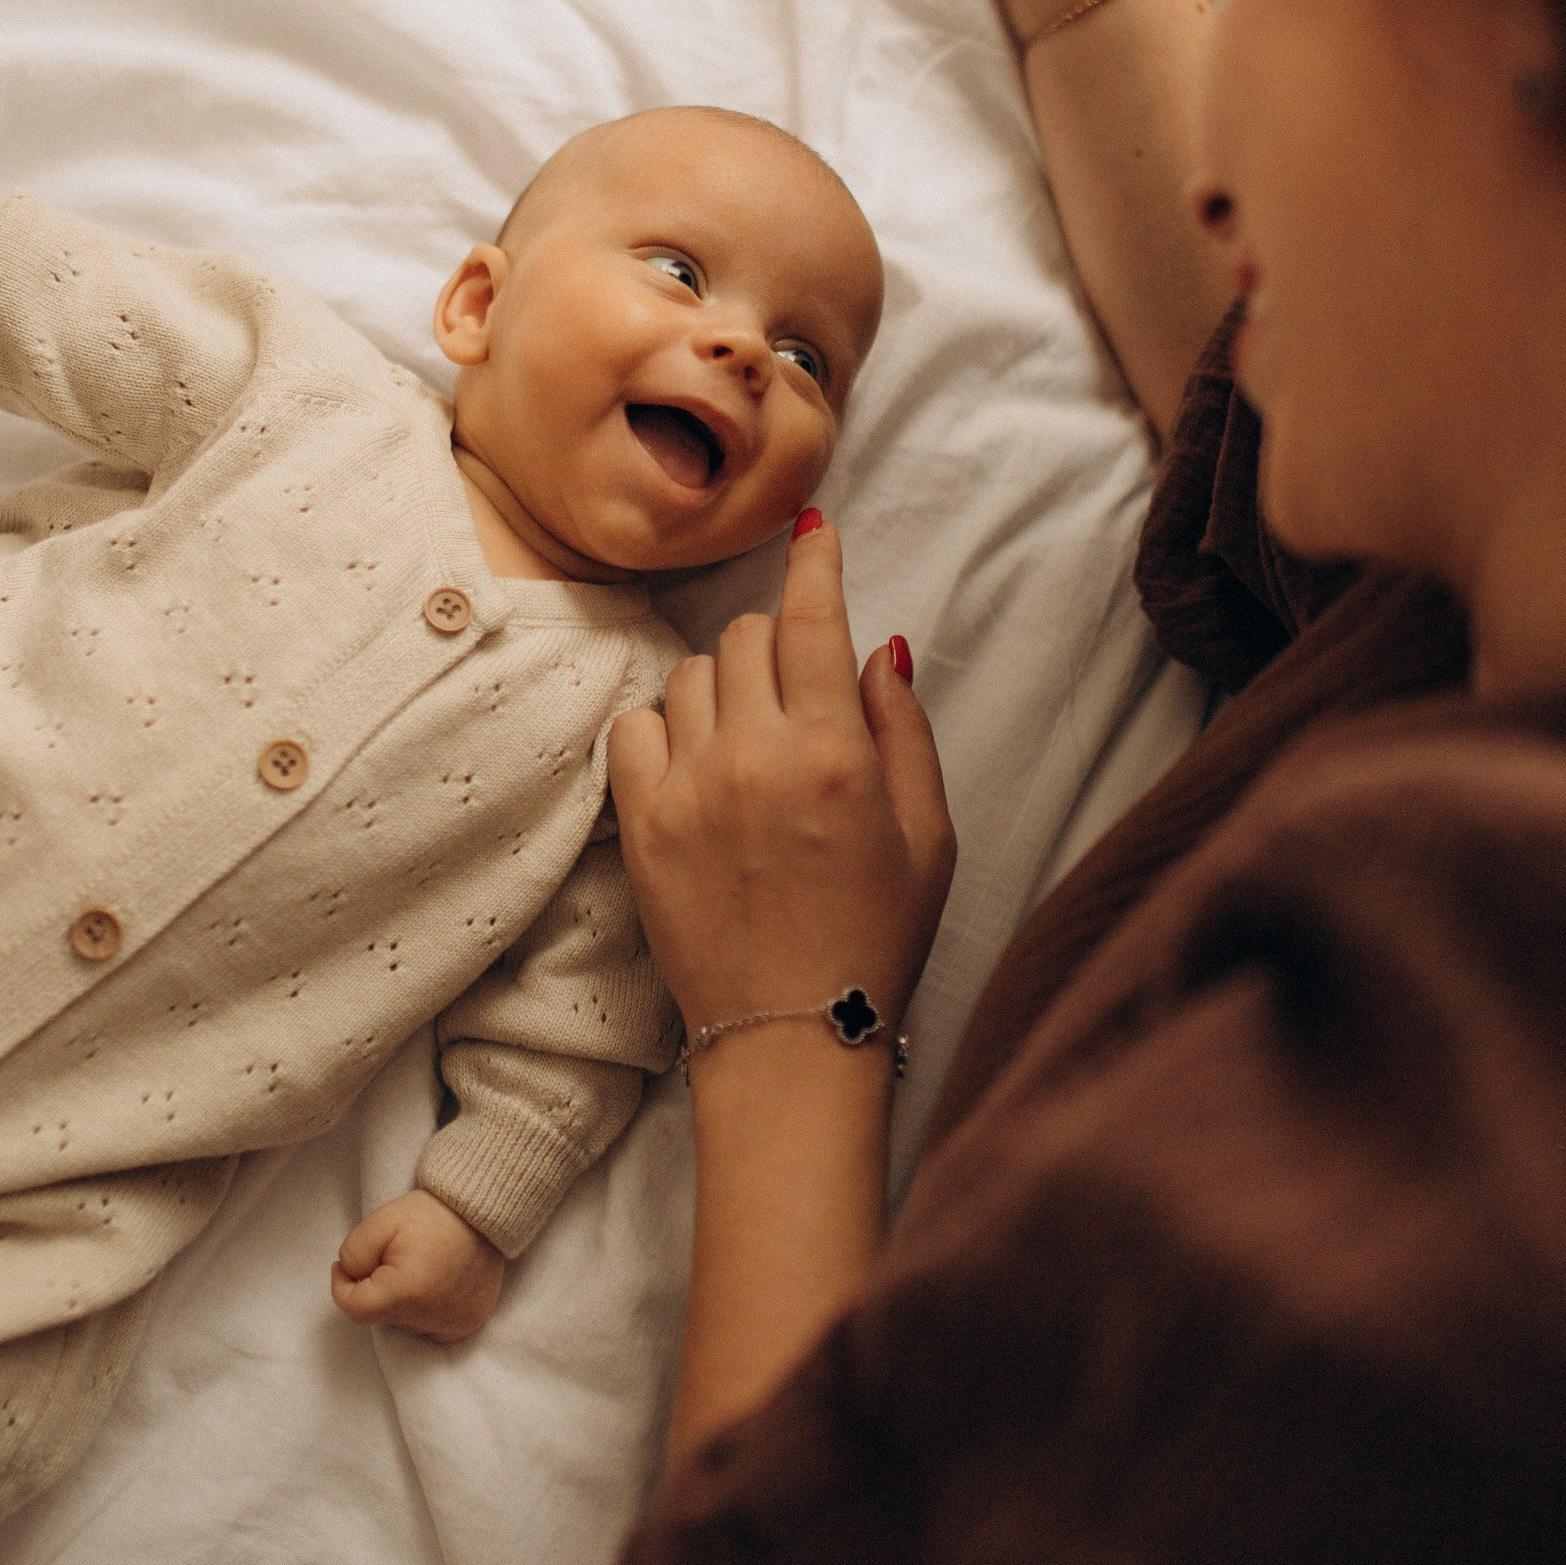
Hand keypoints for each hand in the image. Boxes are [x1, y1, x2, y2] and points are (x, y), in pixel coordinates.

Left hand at [331, 1188, 504, 1343]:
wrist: (482, 1211)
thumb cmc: (429, 1214)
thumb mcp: (379, 1222)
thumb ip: (352, 1254)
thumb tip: (350, 1278)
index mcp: (405, 1293)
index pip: (354, 1310)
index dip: (342, 1286)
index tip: (348, 1265)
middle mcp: (430, 1317)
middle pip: (381, 1316)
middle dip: (375, 1290)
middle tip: (390, 1257)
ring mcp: (454, 1323)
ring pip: (405, 1323)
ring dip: (401, 1301)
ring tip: (418, 1267)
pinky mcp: (469, 1322)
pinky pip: (432, 1328)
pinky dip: (425, 1310)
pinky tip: (433, 1283)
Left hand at [607, 516, 955, 1052]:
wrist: (791, 1034)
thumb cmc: (874, 937)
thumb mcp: (929, 835)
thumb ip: (904, 730)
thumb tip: (879, 647)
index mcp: (835, 755)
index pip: (813, 620)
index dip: (814, 562)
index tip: (810, 530)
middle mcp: (757, 758)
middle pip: (748, 637)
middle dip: (776, 646)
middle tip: (795, 696)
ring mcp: (689, 789)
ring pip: (692, 674)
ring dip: (723, 688)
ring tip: (748, 746)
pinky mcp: (641, 824)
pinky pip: (636, 726)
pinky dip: (665, 730)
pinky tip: (695, 767)